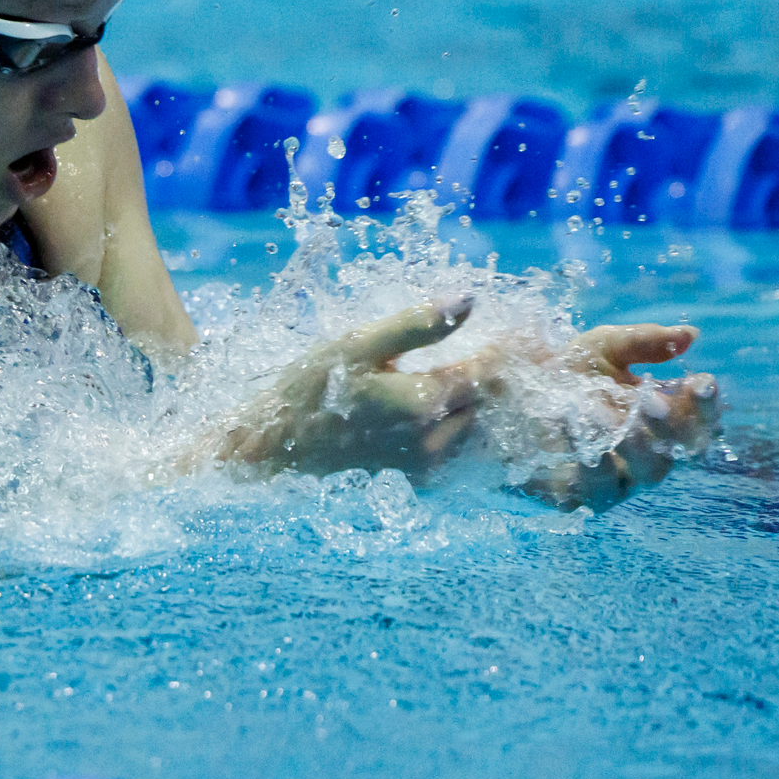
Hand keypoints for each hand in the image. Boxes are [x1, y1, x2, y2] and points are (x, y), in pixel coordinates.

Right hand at [223, 294, 485, 477]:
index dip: (500, 347)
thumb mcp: (358, 345)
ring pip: (470, 423)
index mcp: (425, 401)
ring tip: (438, 379)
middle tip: (470, 352)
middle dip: (483, 374)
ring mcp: (426, 464)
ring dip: (466, 402)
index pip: (488, 369)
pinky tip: (421, 411)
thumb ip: (418, 324)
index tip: (503, 332)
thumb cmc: (310, 390)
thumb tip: (469, 298)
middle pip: (485, 399)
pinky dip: (449, 426)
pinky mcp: (416, 480)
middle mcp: (434, 439)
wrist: (275, 448)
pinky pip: (452, 447)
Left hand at [490, 323, 721, 509]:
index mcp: (660, 420)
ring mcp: (617, 479)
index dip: (706, 404)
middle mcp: (647, 453)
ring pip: (648, 471)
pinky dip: (592, 461)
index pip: (700, 420)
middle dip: (672, 424)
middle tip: (650, 400)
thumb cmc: (566, 373)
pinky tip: (577, 432)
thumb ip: (643, 342)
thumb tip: (690, 337)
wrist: (505, 398)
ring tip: (613, 414)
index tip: (701, 381)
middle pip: (681, 450)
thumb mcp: (602, 348)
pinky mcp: (580, 496)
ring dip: (635, 441)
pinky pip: (597, 487)